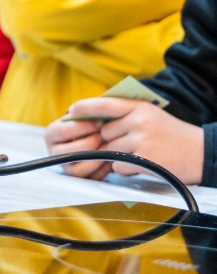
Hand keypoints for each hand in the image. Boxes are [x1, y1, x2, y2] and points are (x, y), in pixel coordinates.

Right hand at [45, 114, 109, 178]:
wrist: (94, 136)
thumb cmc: (90, 123)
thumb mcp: (83, 115)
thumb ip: (86, 114)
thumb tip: (100, 118)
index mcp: (51, 134)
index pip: (64, 131)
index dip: (85, 127)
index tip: (102, 122)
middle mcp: (54, 152)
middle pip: (70, 152)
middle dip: (92, 143)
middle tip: (106, 136)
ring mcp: (65, 167)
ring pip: (78, 169)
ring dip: (97, 158)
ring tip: (110, 147)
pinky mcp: (79, 178)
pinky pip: (90, 178)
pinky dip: (103, 169)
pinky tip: (111, 158)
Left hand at [48, 97, 204, 184]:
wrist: (201, 153)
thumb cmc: (172, 135)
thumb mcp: (151, 115)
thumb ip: (126, 114)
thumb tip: (95, 121)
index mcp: (140, 108)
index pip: (106, 104)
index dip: (86, 107)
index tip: (72, 110)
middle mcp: (139, 122)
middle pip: (104, 133)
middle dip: (110, 141)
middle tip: (132, 143)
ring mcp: (141, 141)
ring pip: (109, 150)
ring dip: (118, 156)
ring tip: (141, 153)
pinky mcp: (144, 160)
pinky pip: (118, 166)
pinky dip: (125, 168)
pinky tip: (143, 164)